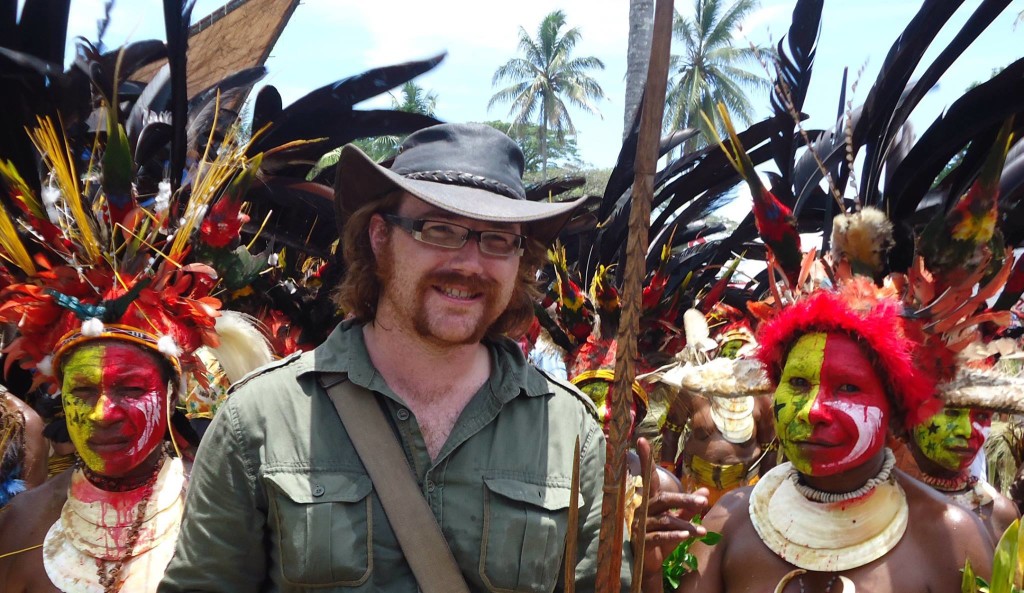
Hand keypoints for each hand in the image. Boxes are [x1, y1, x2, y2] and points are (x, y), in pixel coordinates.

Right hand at [635, 438, 709, 588]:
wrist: (647, 567)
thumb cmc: (660, 540)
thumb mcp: (676, 522)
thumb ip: (687, 507)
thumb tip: (704, 491)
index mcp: (650, 501)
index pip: (649, 477)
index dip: (646, 459)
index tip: (642, 440)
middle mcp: (643, 510)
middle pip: (664, 499)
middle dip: (684, 500)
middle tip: (703, 502)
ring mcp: (641, 525)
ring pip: (665, 520)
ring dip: (685, 524)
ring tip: (702, 531)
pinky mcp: (641, 542)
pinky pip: (659, 536)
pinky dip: (674, 536)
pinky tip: (687, 537)